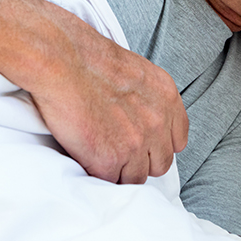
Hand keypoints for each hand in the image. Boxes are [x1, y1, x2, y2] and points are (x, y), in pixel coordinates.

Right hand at [27, 14, 188, 184]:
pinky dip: (97, 172)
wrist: (63, 61)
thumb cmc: (88, 59)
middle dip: (141, 160)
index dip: (157, 145)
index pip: (177, 141)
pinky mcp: (109, 160)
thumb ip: (148, 100)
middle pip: (160, 163)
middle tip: (118, 150)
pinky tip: (87, 156)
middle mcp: (157, 123)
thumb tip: (141, 118)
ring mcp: (135, 144)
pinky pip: (110, 181)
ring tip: (99, 152)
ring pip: (136, 177)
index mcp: (166, 98)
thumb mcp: (136, 72)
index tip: (143, 144)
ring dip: (120, 170)